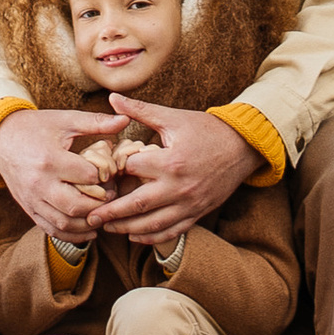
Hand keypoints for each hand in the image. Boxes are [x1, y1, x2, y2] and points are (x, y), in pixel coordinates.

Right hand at [0, 102, 134, 237]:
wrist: (1, 139)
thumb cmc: (36, 127)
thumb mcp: (65, 120)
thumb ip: (96, 122)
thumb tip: (126, 119)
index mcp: (50, 159)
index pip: (87, 176)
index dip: (105, 175)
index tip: (112, 172)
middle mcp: (39, 183)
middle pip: (76, 205)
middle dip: (100, 204)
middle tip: (113, 196)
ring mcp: (33, 200)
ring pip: (65, 222)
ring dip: (89, 223)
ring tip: (104, 213)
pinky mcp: (29, 209)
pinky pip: (52, 229)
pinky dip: (73, 235)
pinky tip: (89, 231)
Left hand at [92, 99, 260, 245]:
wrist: (243, 147)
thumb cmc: (206, 129)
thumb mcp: (173, 117)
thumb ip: (140, 110)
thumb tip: (112, 97)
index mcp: (170, 161)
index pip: (132, 170)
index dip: (114, 170)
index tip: (100, 172)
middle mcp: (178, 187)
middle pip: (137, 205)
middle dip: (111, 213)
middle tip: (90, 217)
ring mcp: (189, 204)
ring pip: (152, 224)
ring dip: (127, 229)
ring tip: (108, 229)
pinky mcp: (197, 213)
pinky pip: (172, 231)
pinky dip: (152, 237)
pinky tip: (136, 236)